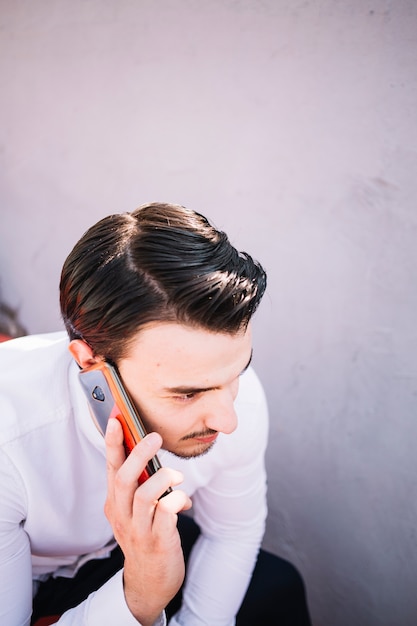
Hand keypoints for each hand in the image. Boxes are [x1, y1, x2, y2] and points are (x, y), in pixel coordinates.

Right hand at [104, 418, 191, 625]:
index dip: (112, 442)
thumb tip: (158, 455)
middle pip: (123, 478)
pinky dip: (177, 500)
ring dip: (162, 479)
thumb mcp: (137, 509)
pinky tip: (183, 501)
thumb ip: (143, 484)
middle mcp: (121, 515)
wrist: (149, 582)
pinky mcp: (157, 542)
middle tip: (154, 437)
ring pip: (143, 495)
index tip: (116, 419)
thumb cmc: (146, 536)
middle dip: (138, 454)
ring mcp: (138, 530)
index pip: (110, 467)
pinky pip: (166, 514)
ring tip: (176, 475)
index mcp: (115, 502)